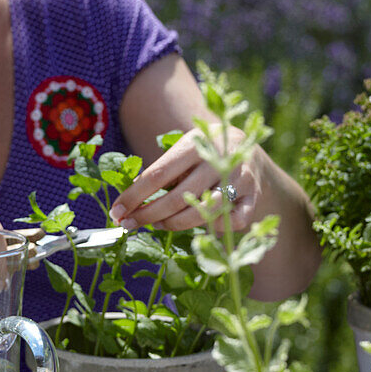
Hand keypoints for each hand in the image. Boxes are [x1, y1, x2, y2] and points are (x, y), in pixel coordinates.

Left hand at [108, 126, 263, 233]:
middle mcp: (219, 160)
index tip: (117, 211)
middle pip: (179, 198)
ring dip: (175, 224)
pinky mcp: (253, 196)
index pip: (158, 174)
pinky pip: (231, 223)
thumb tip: (127, 202)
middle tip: (130, 224)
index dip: (134, 196)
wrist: (244, 145)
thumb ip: (159, 172)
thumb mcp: (179, 152)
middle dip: (149, 215)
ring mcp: (240, 179)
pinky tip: (200, 224)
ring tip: (159, 224)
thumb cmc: (200, 154)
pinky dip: (213, 228)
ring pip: (204, 213)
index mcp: (195, 143)